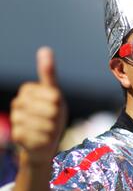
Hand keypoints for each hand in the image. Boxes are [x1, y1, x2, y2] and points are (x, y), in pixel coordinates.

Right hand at [10, 47, 66, 166]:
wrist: (45, 141)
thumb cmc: (52, 114)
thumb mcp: (54, 94)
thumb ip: (49, 74)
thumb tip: (44, 49)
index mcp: (27, 90)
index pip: (52, 96)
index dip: (59, 104)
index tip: (57, 106)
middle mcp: (18, 103)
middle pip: (49, 110)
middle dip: (56, 117)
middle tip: (54, 120)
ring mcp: (16, 120)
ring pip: (44, 124)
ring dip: (52, 129)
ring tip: (49, 129)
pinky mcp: (17, 136)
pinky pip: (39, 137)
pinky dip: (46, 139)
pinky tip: (43, 138)